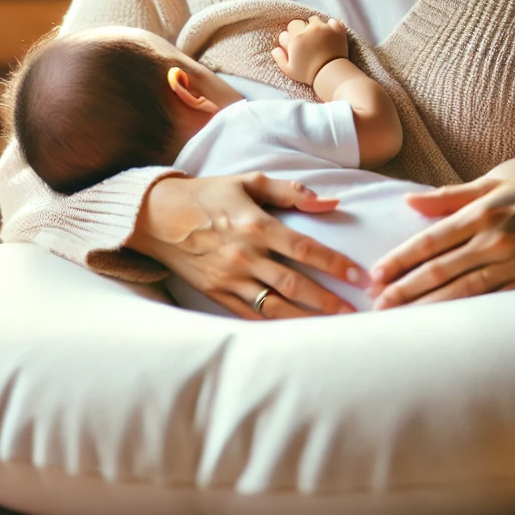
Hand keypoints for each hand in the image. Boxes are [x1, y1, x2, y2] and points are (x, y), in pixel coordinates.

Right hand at [129, 173, 368, 319]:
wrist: (156, 215)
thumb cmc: (207, 195)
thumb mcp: (248, 182)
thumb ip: (291, 192)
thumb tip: (331, 202)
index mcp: (255, 225)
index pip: (305, 249)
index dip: (335, 264)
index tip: (358, 276)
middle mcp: (244, 255)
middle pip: (294, 284)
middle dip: (327, 300)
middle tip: (353, 311)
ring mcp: (228, 278)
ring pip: (273, 306)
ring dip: (305, 319)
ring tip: (331, 326)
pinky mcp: (215, 293)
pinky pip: (249, 315)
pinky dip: (273, 325)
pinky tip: (294, 331)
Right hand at [272, 16, 348, 86]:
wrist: (330, 74)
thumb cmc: (308, 73)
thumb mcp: (288, 69)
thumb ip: (279, 57)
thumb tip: (275, 49)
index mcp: (297, 37)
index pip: (292, 25)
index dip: (294, 33)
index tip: (298, 41)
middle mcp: (310, 29)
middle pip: (305, 21)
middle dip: (305, 29)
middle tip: (309, 41)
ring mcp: (325, 28)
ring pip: (318, 20)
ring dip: (318, 27)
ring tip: (320, 38)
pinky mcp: (337, 30)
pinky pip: (333, 21)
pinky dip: (332, 26)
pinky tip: (331, 35)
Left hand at [369, 175, 514, 307]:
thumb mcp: (494, 185)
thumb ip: (449, 196)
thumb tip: (409, 202)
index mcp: (482, 213)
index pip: (430, 241)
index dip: (399, 259)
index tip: (375, 274)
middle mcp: (494, 240)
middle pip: (439, 269)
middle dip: (404, 288)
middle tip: (376, 304)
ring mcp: (513, 264)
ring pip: (460, 291)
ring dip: (426, 306)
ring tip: (399, 318)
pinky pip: (491, 303)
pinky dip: (464, 314)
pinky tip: (443, 325)